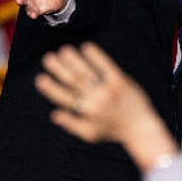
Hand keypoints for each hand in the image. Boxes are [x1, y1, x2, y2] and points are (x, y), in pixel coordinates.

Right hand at [34, 42, 177, 170]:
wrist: (141, 128)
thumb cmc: (114, 132)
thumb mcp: (91, 134)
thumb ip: (71, 124)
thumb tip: (53, 114)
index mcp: (86, 113)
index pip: (64, 98)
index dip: (51, 88)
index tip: (40, 78)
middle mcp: (95, 100)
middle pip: (74, 82)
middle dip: (59, 69)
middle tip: (48, 58)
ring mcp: (108, 90)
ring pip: (87, 72)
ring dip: (74, 60)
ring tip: (64, 50)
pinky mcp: (120, 81)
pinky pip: (106, 66)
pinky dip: (95, 56)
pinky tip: (86, 47)